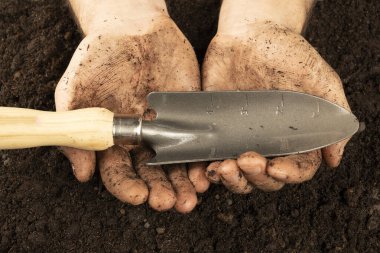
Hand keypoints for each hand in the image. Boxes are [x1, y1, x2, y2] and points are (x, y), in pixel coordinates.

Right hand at [55, 0, 208, 212]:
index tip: (138, 195)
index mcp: (114, 142)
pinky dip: (202, 159)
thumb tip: (82, 173)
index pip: (121, 174)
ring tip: (190, 198)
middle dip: (160, 192)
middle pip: (152, 177)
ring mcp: (168, 130)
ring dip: (184, 185)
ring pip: (177, 166)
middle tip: (168, 202)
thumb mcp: (75, 90)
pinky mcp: (189, 117)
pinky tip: (206, 172)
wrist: (133, 28)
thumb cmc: (98, 59)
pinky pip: (198, 142)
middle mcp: (142, 142)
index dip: (128, 187)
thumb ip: (75, 130)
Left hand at [202, 0, 350, 191]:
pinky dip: (205, 170)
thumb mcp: (319, 81)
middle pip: (265, 179)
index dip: (289, 175)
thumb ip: (332, 117)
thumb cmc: (288, 55)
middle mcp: (267, 143)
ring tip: (223, 167)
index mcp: (294, 138)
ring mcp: (240, 139)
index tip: (277, 169)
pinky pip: (210, 157)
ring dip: (231, 180)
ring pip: (237, 175)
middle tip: (247, 160)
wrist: (251, 34)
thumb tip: (334, 157)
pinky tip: (205, 168)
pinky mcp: (216, 130)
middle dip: (256, 177)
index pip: (296, 168)